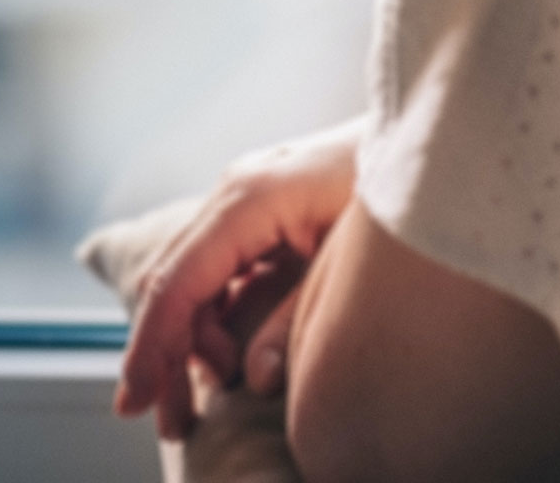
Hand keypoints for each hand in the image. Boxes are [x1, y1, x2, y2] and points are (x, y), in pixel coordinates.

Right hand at [114, 117, 361, 440]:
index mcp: (251, 198)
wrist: (426, 136)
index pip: (178, 281)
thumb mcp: (347, 258)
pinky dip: (219, 313)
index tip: (133, 404)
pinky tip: (234, 354)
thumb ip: (296, 316)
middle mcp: (237, 190)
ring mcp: (248, 195)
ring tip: (211, 397)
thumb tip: (254, 377)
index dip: (152, 346)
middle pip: (177, 281)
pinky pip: (222, 265)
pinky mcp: (264, 206)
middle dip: (167, 355)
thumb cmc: (393, 187)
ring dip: (195, 338)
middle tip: (172, 423)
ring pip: (195, 276)